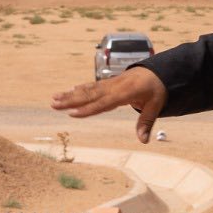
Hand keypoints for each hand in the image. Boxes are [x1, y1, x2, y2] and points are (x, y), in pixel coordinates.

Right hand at [50, 67, 167, 143]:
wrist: (159, 72)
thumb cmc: (157, 90)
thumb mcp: (156, 106)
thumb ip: (146, 122)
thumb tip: (143, 141)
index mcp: (125, 93)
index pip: (103, 103)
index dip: (88, 109)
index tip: (72, 114)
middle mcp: (114, 87)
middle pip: (89, 95)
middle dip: (70, 100)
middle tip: (53, 104)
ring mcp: (111, 83)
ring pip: (88, 89)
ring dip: (71, 94)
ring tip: (54, 98)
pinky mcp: (110, 82)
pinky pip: (93, 85)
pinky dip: (80, 88)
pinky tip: (70, 90)